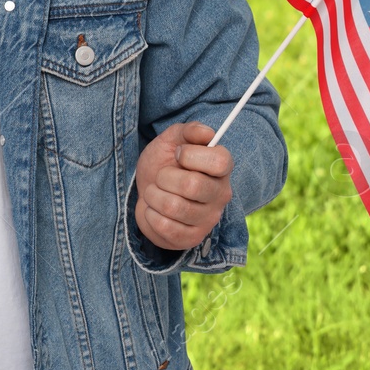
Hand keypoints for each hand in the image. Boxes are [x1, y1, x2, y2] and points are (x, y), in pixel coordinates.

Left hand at [134, 122, 232, 251]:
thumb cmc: (164, 163)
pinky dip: (150, 214)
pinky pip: (165, 227)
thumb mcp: (172, 140)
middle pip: (192, 185)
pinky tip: (154, 210)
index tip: (178, 154)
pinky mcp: (192, 238)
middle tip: (161, 176)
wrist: (147, 190)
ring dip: (153, 196)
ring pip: (174, 207)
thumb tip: (206, 132)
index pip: (220, 161)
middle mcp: (221, 194)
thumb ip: (188, 131)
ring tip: (154, 193)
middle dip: (164, 177)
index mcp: (222, 168)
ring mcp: (208, 219)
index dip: (191, 155)